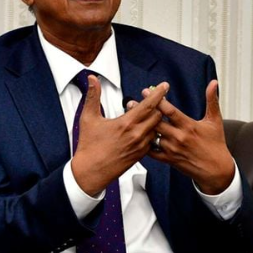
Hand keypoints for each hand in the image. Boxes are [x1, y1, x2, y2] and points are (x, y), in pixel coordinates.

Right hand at [71, 75, 168, 195]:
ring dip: (155, 119)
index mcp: (126, 123)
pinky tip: (145, 128)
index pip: (149, 104)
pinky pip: (153, 140)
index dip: (158, 93)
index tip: (164, 85)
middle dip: (158, 105)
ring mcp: (140, 146)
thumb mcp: (88, 118)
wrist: (90, 172)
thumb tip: (92, 79)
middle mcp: (136, 135)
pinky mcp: (140, 155)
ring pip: (157, 128)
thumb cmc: (88, 147)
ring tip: (148, 113)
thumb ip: (92, 96)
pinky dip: (151, 132)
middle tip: (154, 99)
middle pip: (158, 115)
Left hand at [142, 80, 234, 194]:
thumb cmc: (215, 145)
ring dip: (142, 127)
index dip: (157, 100)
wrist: (216, 170)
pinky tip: (138, 137)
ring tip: (132, 118)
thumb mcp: (215, 120)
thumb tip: (213, 83)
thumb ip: (212, 100)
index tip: (148, 91)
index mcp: (189, 126)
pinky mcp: (169, 160)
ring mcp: (172, 149)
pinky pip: (152, 152)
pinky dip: (144, 144)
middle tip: (132, 103)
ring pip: (152, 136)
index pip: (169, 110)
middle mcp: (179, 137)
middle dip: (143, 112)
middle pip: (156, 122)